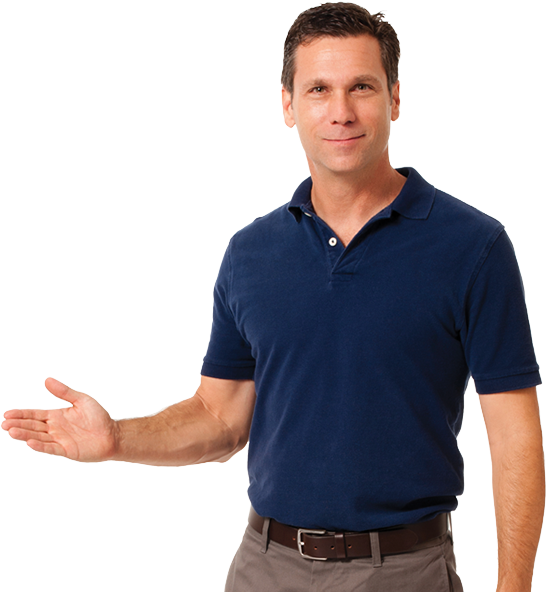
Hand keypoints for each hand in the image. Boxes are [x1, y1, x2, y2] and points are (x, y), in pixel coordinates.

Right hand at [1, 377, 116, 461]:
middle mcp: (55, 429)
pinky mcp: (67, 450)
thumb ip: (64, 392)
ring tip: (11, 431)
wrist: (112, 434)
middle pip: (33, 426)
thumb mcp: (81, 400)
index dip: (21, 414)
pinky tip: (30, 442)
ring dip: (25, 434)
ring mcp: (60, 440)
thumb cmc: (98, 417)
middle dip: (18, 424)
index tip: (7, 413)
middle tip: (4, 423)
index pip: (35, 415)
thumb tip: (47, 380)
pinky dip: (41, 445)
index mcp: (57, 416)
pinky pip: (51, 447)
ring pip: (38, 437)